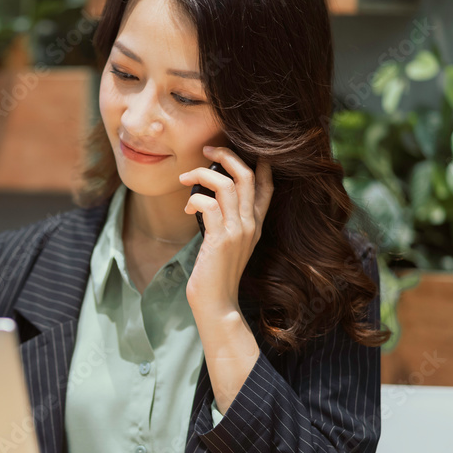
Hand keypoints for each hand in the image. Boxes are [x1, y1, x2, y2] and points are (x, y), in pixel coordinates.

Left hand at [178, 145, 273, 317]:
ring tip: (186, 177)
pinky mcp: (221, 240)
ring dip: (203, 174)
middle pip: (246, 175)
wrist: (217, 304)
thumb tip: (205, 199)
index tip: (237, 148)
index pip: (266, 185)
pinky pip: (208, 205)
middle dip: (226, 155)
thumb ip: (224, 221)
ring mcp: (238, 232)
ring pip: (227, 185)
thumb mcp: (226, 244)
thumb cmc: (216, 274)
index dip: (258, 162)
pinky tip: (186, 207)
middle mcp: (251, 224)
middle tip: (207, 150)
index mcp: (255, 224)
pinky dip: (194, 199)